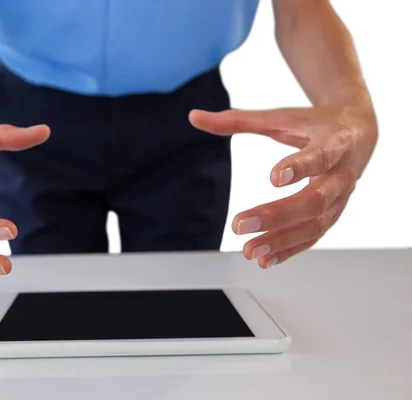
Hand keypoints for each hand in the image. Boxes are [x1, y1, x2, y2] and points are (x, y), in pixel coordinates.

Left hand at [189, 104, 376, 267]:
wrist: (358, 133)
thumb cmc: (316, 124)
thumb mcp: (280, 116)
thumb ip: (237, 120)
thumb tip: (194, 117)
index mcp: (335, 142)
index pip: (320, 156)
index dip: (300, 167)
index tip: (272, 177)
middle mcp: (343, 174)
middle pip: (315, 200)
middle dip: (277, 215)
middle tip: (239, 224)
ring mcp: (341, 199)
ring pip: (316, 225)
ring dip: (282, 241)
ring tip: (250, 251)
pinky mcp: (333, 214)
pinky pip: (314, 237)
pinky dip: (290, 250)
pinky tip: (265, 260)